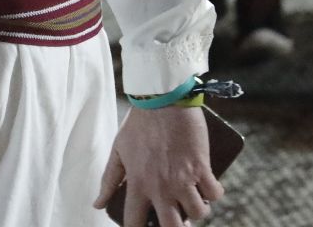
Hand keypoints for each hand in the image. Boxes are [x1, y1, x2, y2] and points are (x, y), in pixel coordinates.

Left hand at [94, 105, 221, 226]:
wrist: (163, 97)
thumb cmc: (139, 122)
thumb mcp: (118, 150)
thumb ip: (109, 180)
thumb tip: (97, 204)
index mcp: (138, 184)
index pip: (134, 222)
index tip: (143, 226)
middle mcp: (161, 187)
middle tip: (176, 216)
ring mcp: (183, 178)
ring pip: (198, 213)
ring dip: (197, 210)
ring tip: (193, 199)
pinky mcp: (202, 166)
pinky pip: (214, 193)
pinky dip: (214, 193)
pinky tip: (209, 186)